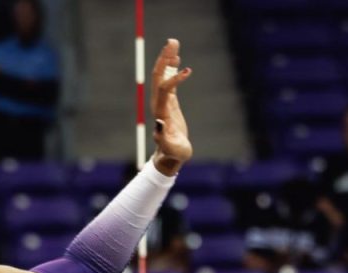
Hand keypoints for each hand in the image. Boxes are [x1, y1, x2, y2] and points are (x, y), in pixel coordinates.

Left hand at [151, 39, 192, 175]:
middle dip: (165, 59)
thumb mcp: (172, 148)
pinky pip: (168, 81)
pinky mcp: (168, 102)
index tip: (188, 70)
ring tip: (174, 43)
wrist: (170, 157)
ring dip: (167, 59)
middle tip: (173, 41)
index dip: (175, 78)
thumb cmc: (173, 153)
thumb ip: (164, 138)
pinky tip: (176, 59)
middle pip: (159, 76)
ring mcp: (163, 101)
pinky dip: (171, 69)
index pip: (165, 88)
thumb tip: (158, 123)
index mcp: (161, 111)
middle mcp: (159, 103)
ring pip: (162, 75)